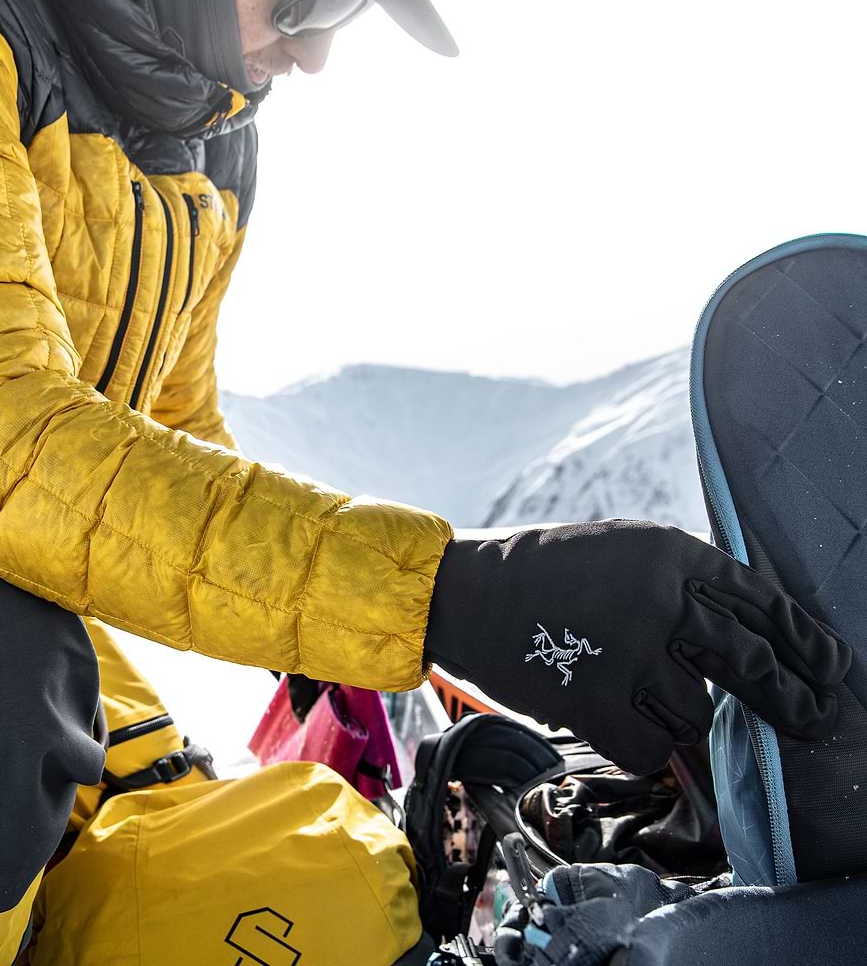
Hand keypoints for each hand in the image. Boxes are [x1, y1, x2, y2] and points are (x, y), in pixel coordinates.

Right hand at [423, 520, 850, 774]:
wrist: (467, 593)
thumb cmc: (546, 572)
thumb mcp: (621, 550)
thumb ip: (682, 582)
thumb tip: (750, 631)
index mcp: (667, 553)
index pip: (760, 600)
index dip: (804, 640)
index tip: (830, 667)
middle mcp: (657, 600)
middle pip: (753, 663)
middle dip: (790, 699)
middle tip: (810, 718)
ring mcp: (628, 653)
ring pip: (696, 713)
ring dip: (677, 715)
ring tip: (635, 692)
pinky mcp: (594, 702)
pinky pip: (650, 747)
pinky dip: (638, 742)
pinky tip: (610, 716)